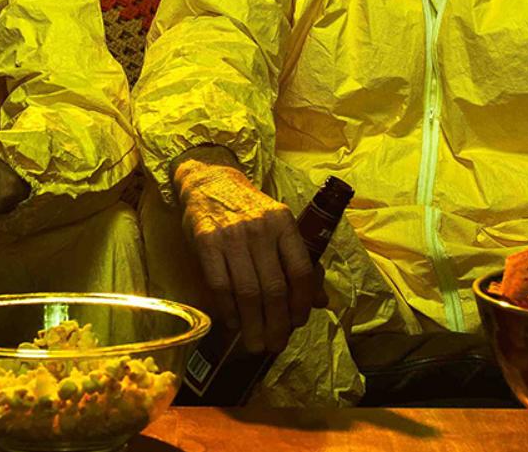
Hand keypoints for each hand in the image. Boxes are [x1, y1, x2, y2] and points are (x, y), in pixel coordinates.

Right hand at [171, 146, 322, 354]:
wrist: (211, 182)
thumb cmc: (250, 210)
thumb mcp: (280, 226)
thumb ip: (299, 261)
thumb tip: (321, 301)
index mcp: (284, 224)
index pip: (300, 271)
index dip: (301, 303)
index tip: (298, 323)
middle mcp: (260, 229)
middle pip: (273, 288)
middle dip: (276, 324)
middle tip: (275, 345)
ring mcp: (232, 236)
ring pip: (247, 291)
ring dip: (253, 325)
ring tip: (256, 344)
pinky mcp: (206, 242)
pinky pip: (219, 285)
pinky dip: (228, 310)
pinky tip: (233, 323)